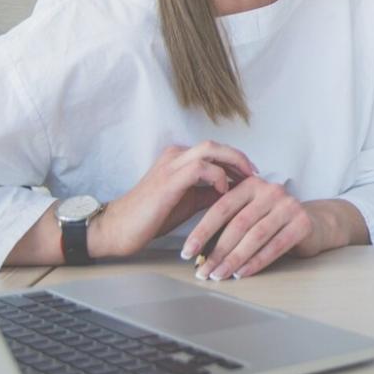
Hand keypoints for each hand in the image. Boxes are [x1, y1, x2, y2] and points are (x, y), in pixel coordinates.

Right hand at [89, 142, 257, 259]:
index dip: (236, 160)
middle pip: (217, 145)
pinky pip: (201, 168)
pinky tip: (223, 192)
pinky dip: (218, 177)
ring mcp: (171, 165)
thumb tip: (236, 192)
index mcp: (179, 158)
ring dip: (233, 163)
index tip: (252, 175)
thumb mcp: (189, 202)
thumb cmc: (152, 216)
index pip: (215, 151)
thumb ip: (210, 193)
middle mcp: (175, 155)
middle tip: (255, 174)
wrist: (118, 229)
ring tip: (246, 180)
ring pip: (211, 150)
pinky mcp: (168, 180)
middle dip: (240, 158)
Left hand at [182, 175, 316, 280]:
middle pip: (238, 224)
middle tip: (203, 270)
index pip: (221, 208)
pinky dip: (256, 262)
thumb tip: (196, 248)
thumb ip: (227, 220)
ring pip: (255, 236)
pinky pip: (275, 246)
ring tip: (219, 274)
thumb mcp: (248, 211)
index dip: (202, 231)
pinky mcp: (302, 223)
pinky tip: (243, 273)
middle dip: (217, 251)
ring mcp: (289, 205)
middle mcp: (271, 190)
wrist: (314, 221)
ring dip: (234, 259)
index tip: (188, 252)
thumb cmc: (272, 219)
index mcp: (251, 184)